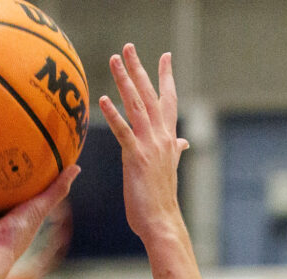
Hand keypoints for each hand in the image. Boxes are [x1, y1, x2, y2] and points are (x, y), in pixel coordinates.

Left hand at [99, 45, 187, 242]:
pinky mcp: (136, 157)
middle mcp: (161, 137)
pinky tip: (103, 100)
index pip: (168, 101)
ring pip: (136, 105)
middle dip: (139, 69)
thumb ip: (174, 152)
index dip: (166, 78)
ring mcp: (149, 145)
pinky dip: (113, 114)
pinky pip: (123, 131)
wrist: (162, 221)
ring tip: (114, 61)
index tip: (164, 57)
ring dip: (125, 81)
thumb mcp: (168, 170)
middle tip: (128, 47)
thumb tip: (183, 143)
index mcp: (168, 139)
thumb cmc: (161, 201)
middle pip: (150, 95)